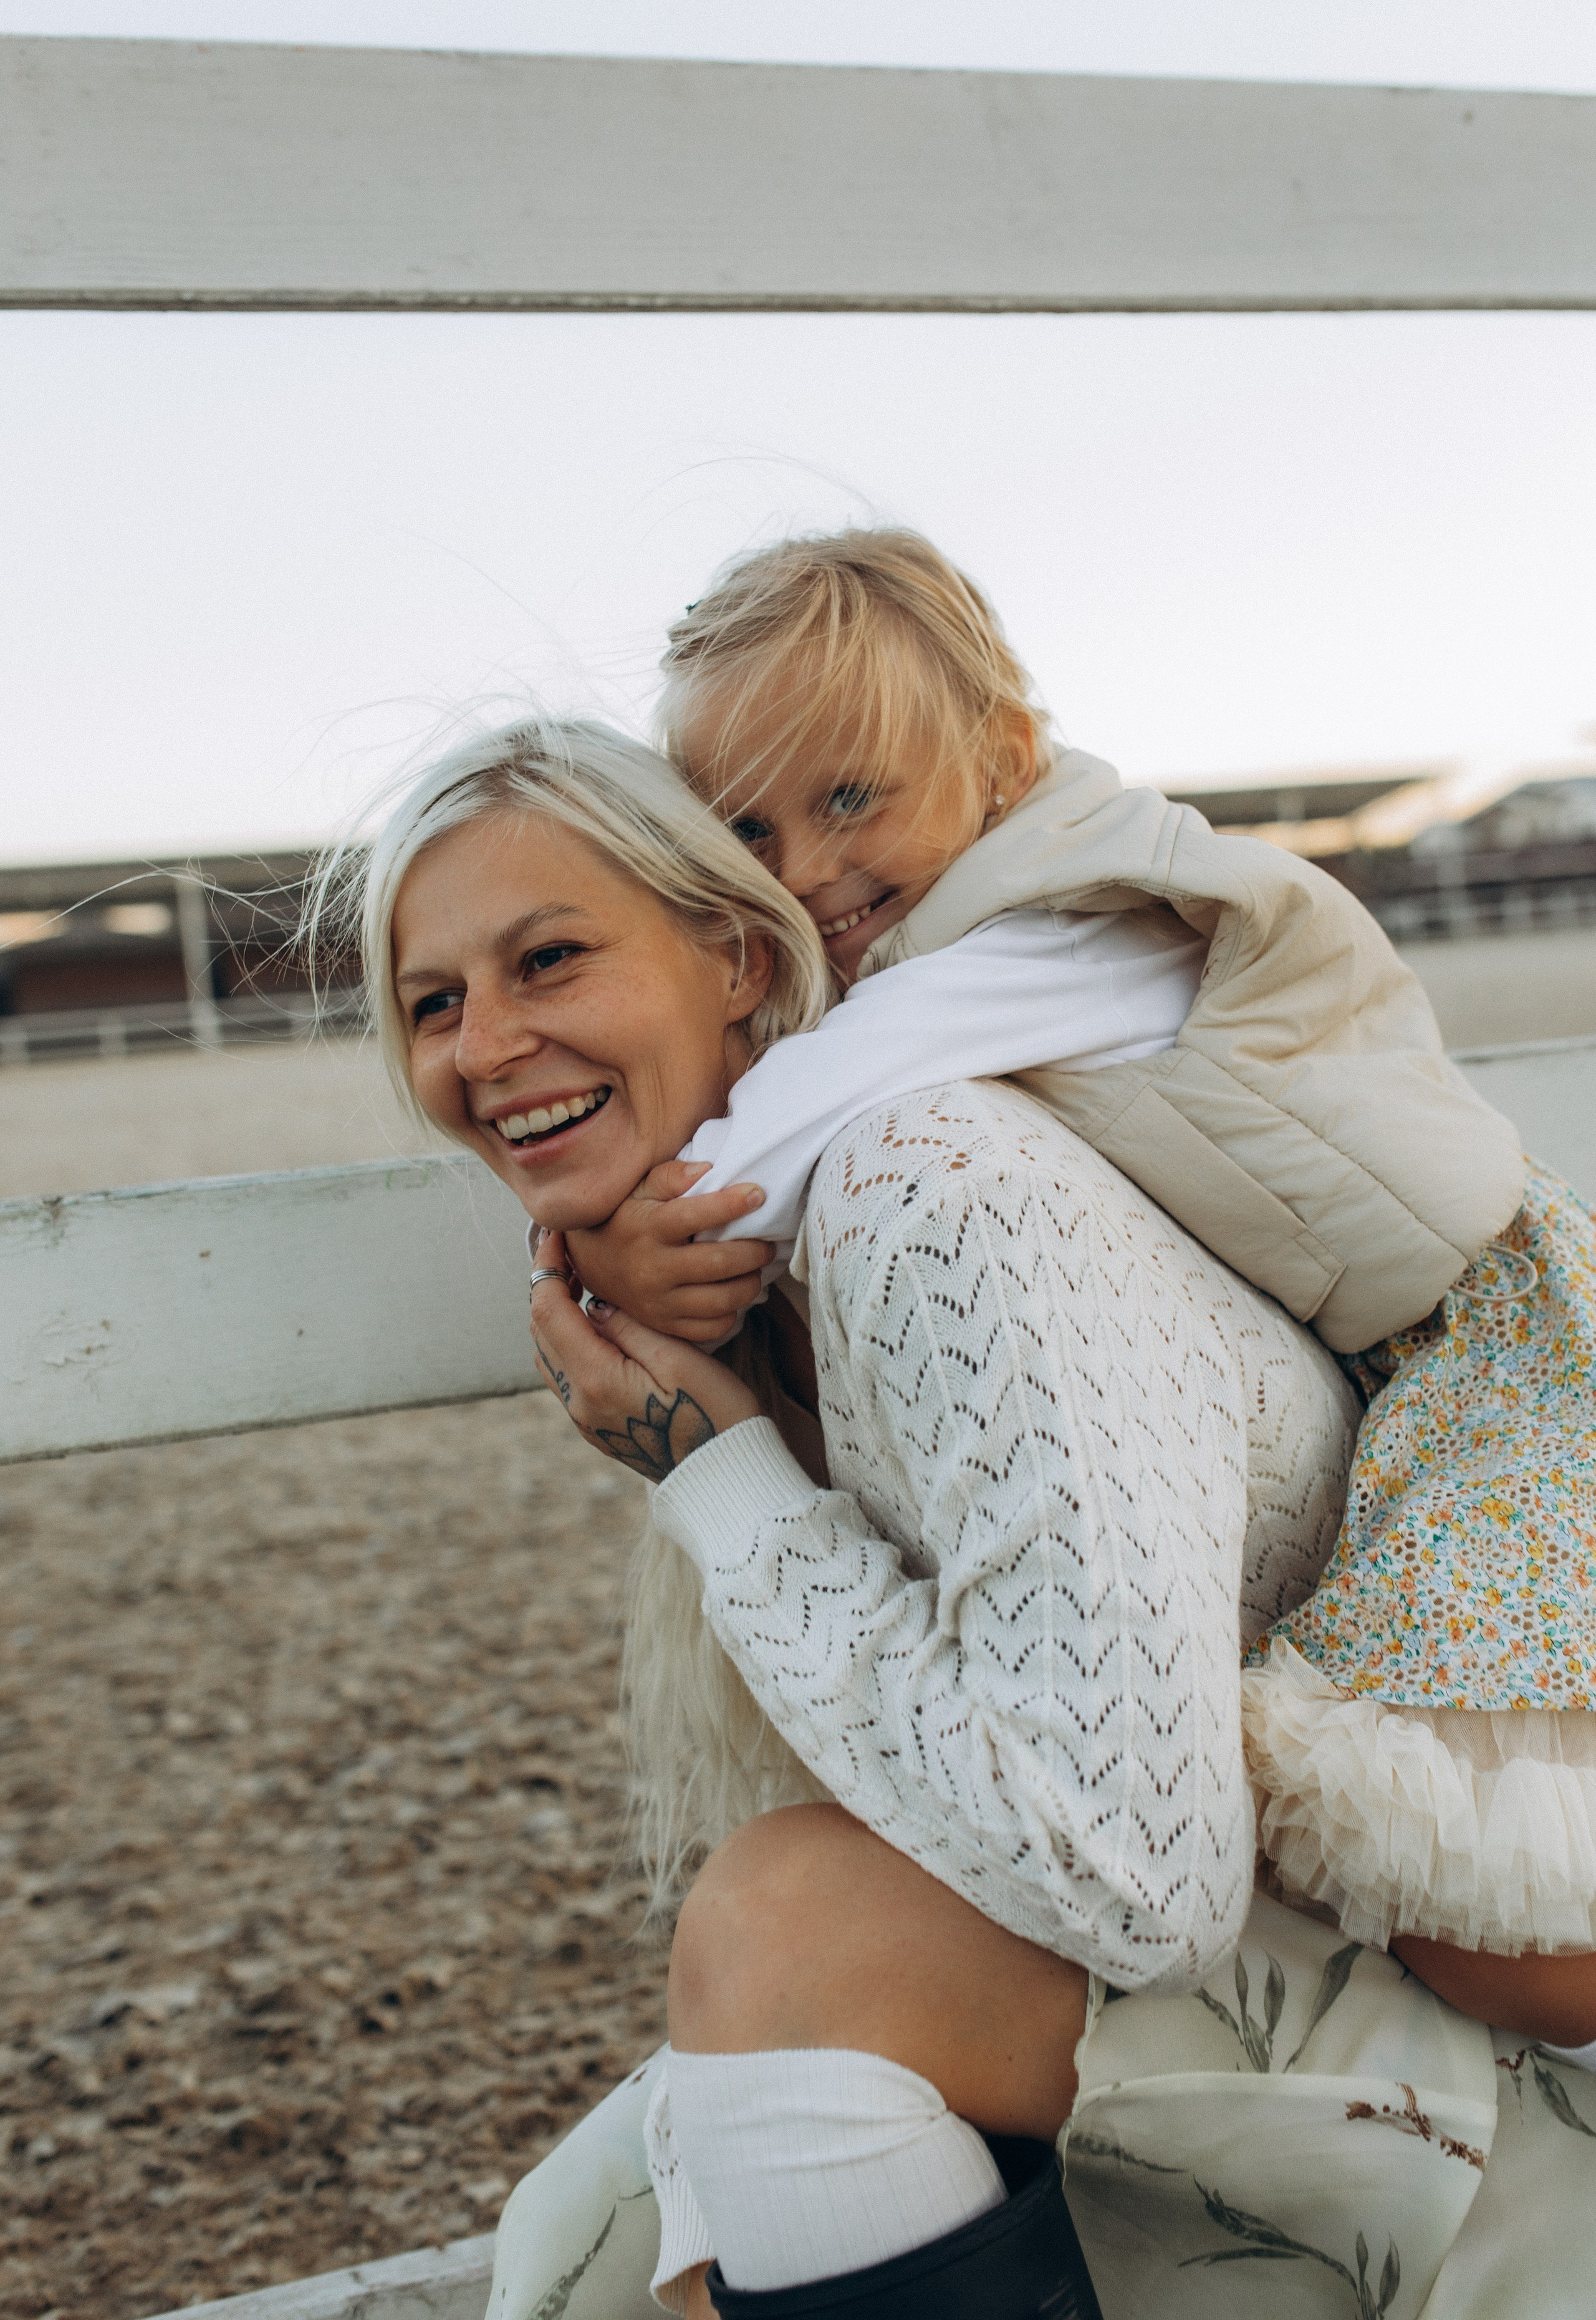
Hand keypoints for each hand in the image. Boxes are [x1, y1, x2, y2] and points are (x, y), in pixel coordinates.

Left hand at [529, 1232, 759, 1480]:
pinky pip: (565, 1375)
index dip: (548, 1268)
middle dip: (548, 1287)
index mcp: (595, 1380)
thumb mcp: (680, 1360)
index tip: (562, 1237)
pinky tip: (599, 1327)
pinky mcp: (596, 1428)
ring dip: (556, 1316)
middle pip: (540, 1332)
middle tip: (573, 1254)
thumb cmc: (715, 1415)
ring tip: (584, 1285)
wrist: (725, 1477)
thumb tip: (595, 1304)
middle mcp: (578, 1403)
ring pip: (548, 1355)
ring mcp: (584, 1420)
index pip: (548, 1311)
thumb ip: (630, 1327)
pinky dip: (570, 1342)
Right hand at [564, 1160, 774, 1343]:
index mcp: (647, 1228)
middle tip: (767, 1243)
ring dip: (749, 1284)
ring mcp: (658, 1302)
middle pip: (718, 1263)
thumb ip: (669, 1176)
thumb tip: (707, 1169)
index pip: (695, 1216)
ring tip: (754, 1269)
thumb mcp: (637, 1189)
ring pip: (720, 1301)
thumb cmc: (624, 1217)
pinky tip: (732, 1294)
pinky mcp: (664, 1325)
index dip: (732, 1204)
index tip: (758, 1195)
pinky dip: (731, 1313)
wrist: (588, 1262)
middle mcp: (653, 1268)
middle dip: (754, 1252)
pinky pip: (711, 1328)